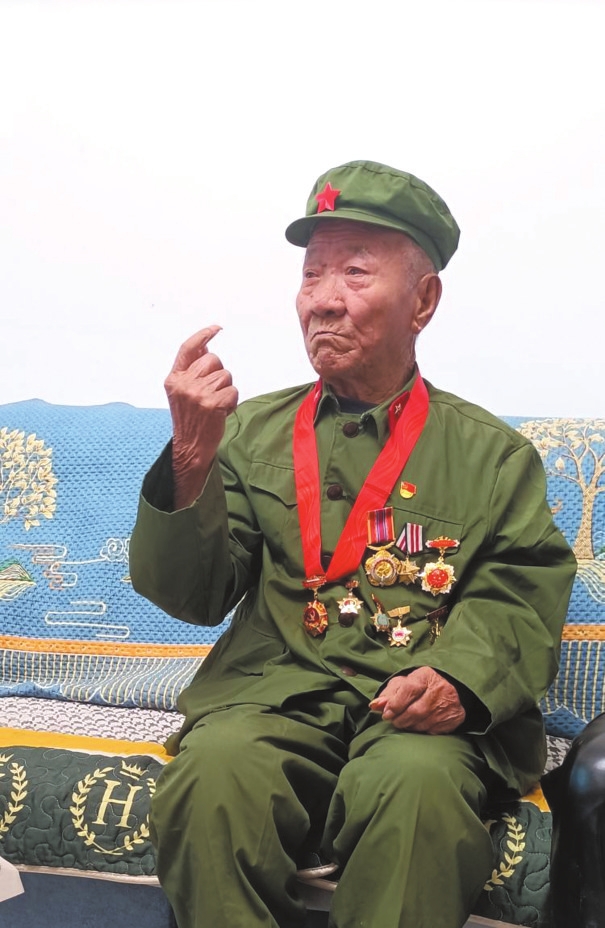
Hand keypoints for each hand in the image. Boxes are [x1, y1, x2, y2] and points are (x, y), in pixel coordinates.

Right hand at [164, 326, 237, 508]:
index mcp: (174, 379)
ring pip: (226, 376)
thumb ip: (192, 370)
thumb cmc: (191, 419)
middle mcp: (183, 384)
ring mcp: (197, 394)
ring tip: (214, 405)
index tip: (216, 328)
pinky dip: (231, 401)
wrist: (191, 447)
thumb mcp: (183, 392)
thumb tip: (205, 347)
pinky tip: (220, 412)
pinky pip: (232, 390)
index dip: (203, 335)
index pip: (188, 348)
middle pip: (213, 360)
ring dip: (226, 390)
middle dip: (218, 373)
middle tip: (212, 392)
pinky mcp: (211, 404)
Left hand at [368, 667, 464, 733]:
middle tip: (394, 721)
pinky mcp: (455, 718)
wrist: (451, 687)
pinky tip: (418, 725)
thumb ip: (388, 694)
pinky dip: (422, 730)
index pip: (409, 690)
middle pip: (416, 710)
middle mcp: (440, 689)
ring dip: (410, 726)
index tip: (387, 714)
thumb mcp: (403, 683)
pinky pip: (434, 730)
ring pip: (424, 723)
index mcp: (425, 675)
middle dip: (400, 719)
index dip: (395, 704)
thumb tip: (374, 706)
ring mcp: (449, 704)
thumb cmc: (421, 686)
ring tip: (404, 722)